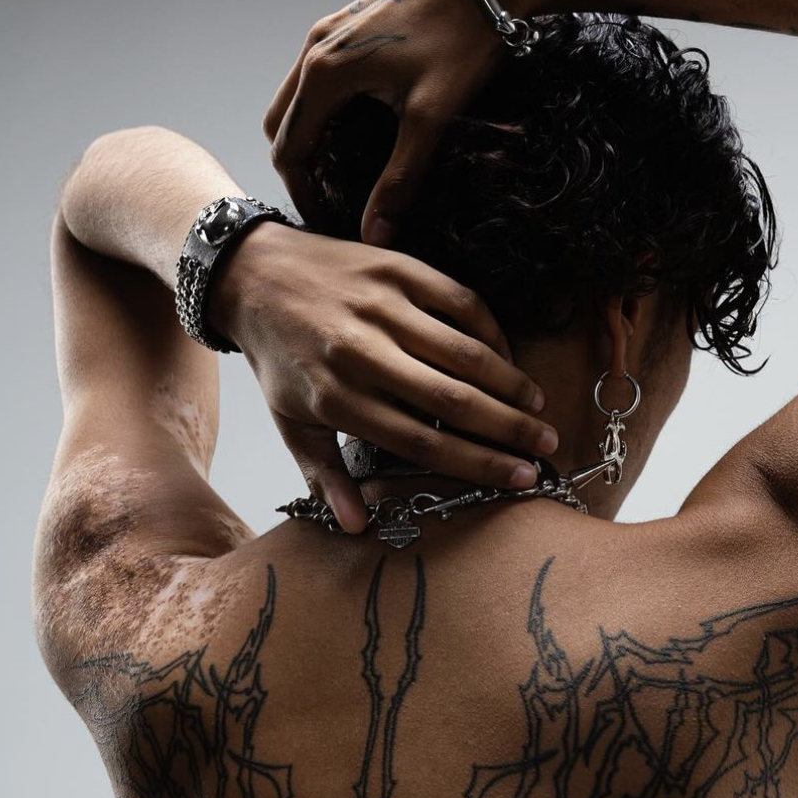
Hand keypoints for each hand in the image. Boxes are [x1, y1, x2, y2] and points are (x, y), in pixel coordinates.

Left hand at [208, 221, 556, 534]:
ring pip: (465, 351)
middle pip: (454, 400)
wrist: (252, 274)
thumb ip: (326, 476)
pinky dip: (492, 331)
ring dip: (510, 381)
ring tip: (536, 405)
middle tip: (546, 445)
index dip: (479, 462)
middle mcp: (363, 353)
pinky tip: (507, 354)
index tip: (519, 476)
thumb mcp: (290, 422)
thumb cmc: (278, 356)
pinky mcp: (397, 269)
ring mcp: (382, 307)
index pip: (424, 441)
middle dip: (509, 428)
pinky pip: (460, 302)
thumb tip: (359, 527)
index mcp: (339, 398)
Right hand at [262, 0, 558, 243]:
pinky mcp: (358, 20)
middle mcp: (318, 45)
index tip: (328, 223)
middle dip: (302, 167)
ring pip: (301, 95)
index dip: (304, 195)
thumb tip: (374, 233)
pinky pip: (323, 74)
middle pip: (283, 122)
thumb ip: (399, 179)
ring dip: (314, 137)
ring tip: (348, 174)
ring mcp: (335, 27)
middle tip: (334, 204)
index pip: (289, 149)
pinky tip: (366, 131)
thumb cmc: (463, 38)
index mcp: (325, 71)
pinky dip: (329, 110)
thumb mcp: (431, 117)